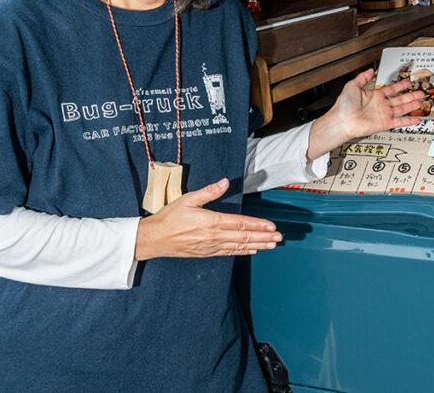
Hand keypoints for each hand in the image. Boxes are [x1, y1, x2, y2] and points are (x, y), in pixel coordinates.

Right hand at [135, 178, 282, 260]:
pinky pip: (228, 253)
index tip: (271, 226)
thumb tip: (225, 182)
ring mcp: (210, 247)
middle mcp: (213, 236)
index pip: (240, 223)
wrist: (154, 239)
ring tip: (271, 245)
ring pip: (238, 246)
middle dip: (263, 237)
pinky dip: (242, 251)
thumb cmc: (170, 217)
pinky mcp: (206, 253)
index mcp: (210, 221)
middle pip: (243, 237)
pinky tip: (252, 250)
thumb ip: (209, 191)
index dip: (257, 225)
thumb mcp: (188, 199)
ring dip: (257, 245)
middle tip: (279, 237)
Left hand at [307, 68, 423, 158]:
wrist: (343, 120)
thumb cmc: (344, 105)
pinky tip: (416, 119)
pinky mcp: (385, 124)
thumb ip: (363, 77)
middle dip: (410, 96)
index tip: (408, 83)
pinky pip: (399, 122)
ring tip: (421, 102)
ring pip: (402, 109)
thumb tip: (370, 70)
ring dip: (411, 106)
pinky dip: (408, 121)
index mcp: (374, 96)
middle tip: (420, 93)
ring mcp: (384, 115)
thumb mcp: (353, 86)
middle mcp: (380, 105)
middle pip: (399, 99)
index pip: (391, 90)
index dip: (400, 86)